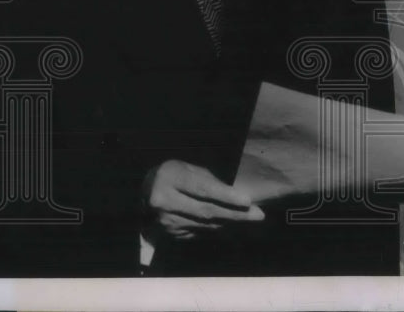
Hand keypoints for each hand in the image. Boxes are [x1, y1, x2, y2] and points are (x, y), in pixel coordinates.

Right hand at [143, 160, 264, 240]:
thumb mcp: (190, 168)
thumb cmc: (174, 174)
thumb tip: (238, 197)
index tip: (247, 201)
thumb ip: (210, 181)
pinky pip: (199, 232)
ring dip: (230, 222)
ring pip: (205, 224)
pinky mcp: (169, 234)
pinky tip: (232, 224)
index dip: (226, 196)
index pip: (203, 189)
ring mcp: (165, 221)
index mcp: (170, 178)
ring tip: (251, 218)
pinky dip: (217, 228)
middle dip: (235, 214)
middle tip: (258, 214)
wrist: (144, 191)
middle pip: (206, 211)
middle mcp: (164, 202)